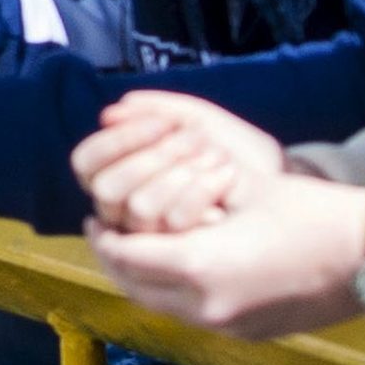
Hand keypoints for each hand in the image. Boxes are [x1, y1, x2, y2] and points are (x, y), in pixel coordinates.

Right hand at [70, 93, 285, 233]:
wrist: (279, 181)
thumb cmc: (235, 149)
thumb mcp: (197, 119)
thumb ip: (156, 111)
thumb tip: (111, 113)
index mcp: (121, 174)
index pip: (86, 162)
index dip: (118, 140)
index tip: (163, 121)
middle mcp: (127, 210)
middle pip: (107, 189)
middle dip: (152, 156)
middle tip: (196, 138)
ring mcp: (151, 236)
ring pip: (138, 209)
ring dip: (177, 172)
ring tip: (217, 155)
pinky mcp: (181, 253)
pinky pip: (173, 224)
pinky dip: (201, 193)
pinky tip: (227, 177)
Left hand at [86, 173, 364, 338]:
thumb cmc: (314, 212)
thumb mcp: (246, 187)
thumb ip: (191, 192)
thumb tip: (152, 186)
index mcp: (202, 267)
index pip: (126, 258)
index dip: (104, 238)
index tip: (96, 217)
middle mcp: (207, 308)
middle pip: (136, 289)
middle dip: (117, 261)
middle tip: (110, 232)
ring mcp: (229, 327)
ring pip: (163, 306)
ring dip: (146, 279)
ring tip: (145, 247)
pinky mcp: (249, 335)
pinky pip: (194, 315)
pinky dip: (177, 292)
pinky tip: (187, 265)